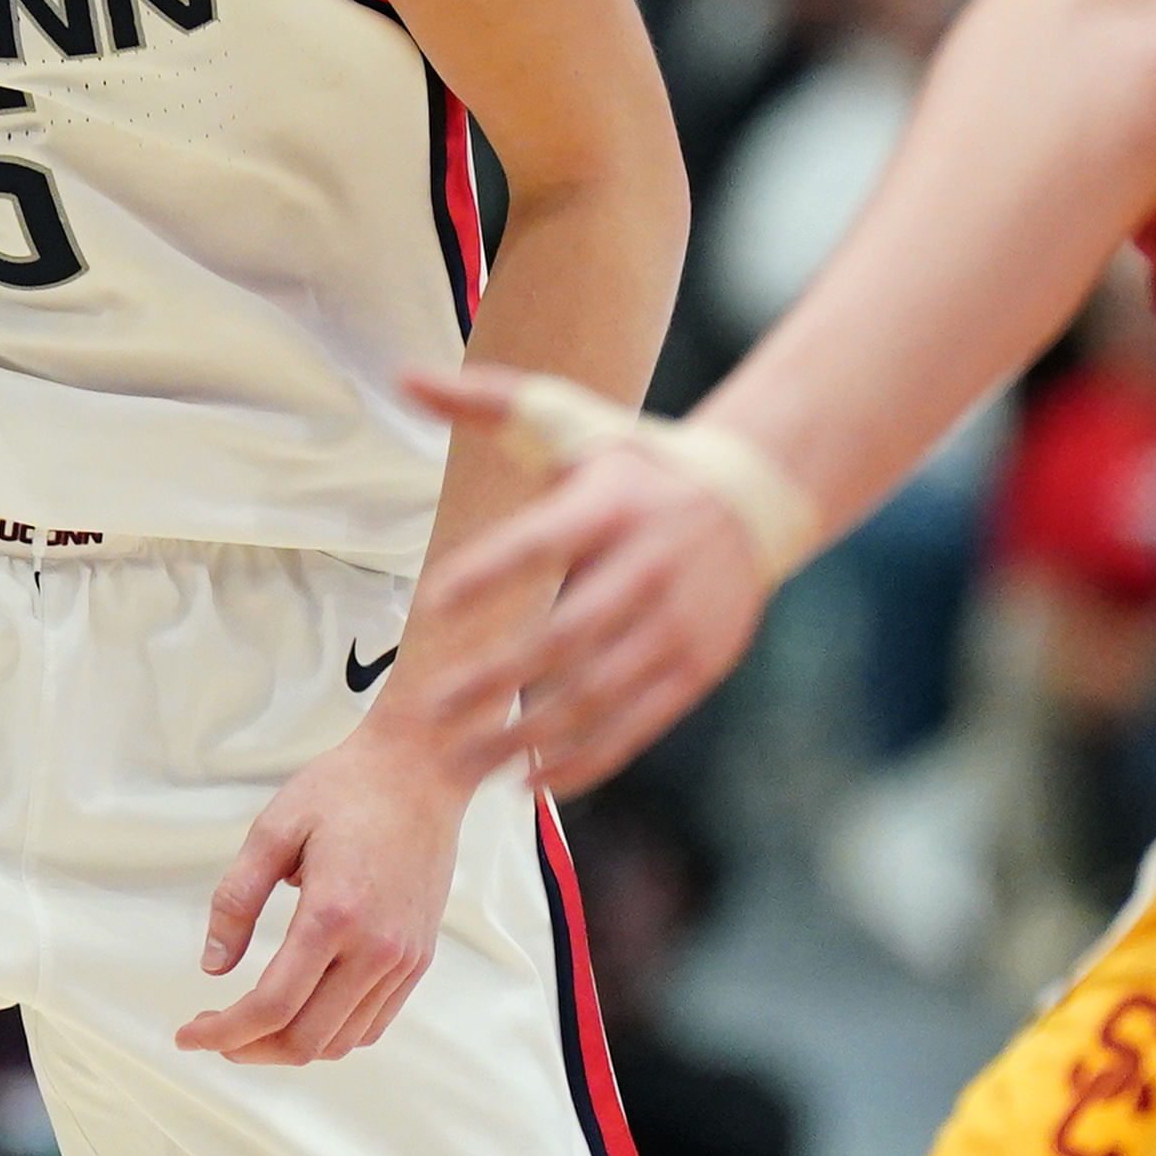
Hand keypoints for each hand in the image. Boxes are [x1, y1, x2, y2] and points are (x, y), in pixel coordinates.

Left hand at [175, 714, 471, 1064]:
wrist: (421, 769)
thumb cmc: (346, 789)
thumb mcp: (273, 828)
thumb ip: (236, 900)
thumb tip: (213, 968)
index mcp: (333, 914)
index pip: (271, 1007)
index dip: (221, 1032)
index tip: (187, 1034)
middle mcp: (375, 948)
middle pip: (304, 1040)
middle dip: (248, 1049)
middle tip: (213, 1033)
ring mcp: (403, 958)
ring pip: (339, 1042)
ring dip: (288, 1048)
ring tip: (252, 1027)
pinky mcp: (419, 958)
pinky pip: (372, 1024)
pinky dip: (331, 1034)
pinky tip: (303, 1012)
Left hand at [402, 368, 776, 796]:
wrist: (753, 494)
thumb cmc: (634, 460)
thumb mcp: (568, 419)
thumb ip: (484, 401)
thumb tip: (402, 376)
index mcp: (612, 502)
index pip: (543, 541)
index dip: (489, 571)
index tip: (433, 601)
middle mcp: (649, 564)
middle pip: (566, 634)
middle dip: (498, 679)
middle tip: (433, 712)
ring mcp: (679, 622)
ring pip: (599, 693)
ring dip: (531, 735)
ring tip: (468, 763)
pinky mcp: (698, 665)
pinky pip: (637, 724)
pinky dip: (586, 759)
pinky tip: (532, 780)